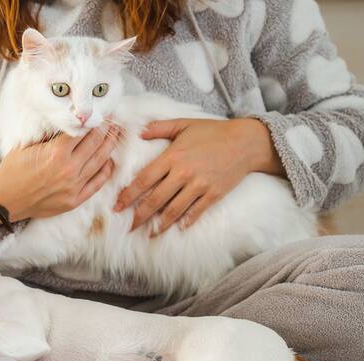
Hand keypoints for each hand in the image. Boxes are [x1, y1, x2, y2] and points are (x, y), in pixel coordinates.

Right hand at [0, 126, 120, 221]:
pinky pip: (97, 183)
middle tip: (113, 122)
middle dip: (105, 131)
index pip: (82, 131)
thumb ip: (47, 134)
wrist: (4, 201)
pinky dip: (106, 170)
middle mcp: (68, 168)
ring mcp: (73, 186)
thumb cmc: (12, 171)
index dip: (91, 121)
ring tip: (116, 136)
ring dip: (110, 147)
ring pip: (100, 161)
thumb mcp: (26, 145)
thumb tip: (65, 122)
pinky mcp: (75, 200)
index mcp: (56, 152)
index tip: (98, 114)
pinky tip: (110, 161)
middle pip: (95, 144)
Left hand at [114, 118, 284, 232]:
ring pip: (174, 210)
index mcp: (172, 156)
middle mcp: (183, 173)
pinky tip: (178, 228)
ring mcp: (199, 185)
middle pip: (155, 200)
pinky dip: (186, 221)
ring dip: (160, 224)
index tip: (118, 206)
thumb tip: (139, 131)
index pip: (144, 180)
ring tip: (150, 232)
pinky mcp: (214, 194)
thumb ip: (159, 128)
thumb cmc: (213, 131)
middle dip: (139, 215)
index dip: (129, 195)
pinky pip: (196, 212)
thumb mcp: (184, 124)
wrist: (246, 142)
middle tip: (128, 226)